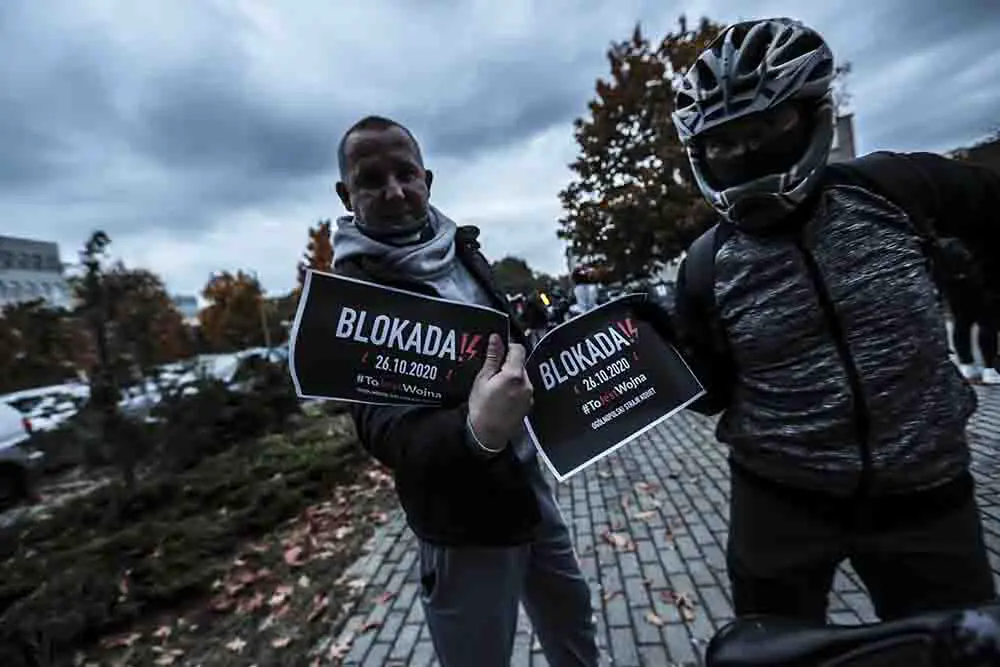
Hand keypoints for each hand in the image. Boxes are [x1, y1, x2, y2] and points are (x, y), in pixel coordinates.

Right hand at [468, 334, 533, 450]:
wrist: (488, 435)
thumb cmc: (481, 407)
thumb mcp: (482, 379)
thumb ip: (492, 358)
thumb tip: (496, 338)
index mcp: (515, 374)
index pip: (518, 349)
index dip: (508, 347)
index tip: (497, 352)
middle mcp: (527, 383)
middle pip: (520, 363)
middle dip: (508, 364)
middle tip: (493, 373)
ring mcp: (530, 395)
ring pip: (522, 376)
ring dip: (512, 376)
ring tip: (496, 387)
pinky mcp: (529, 404)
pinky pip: (523, 388)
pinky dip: (515, 388)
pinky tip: (503, 397)